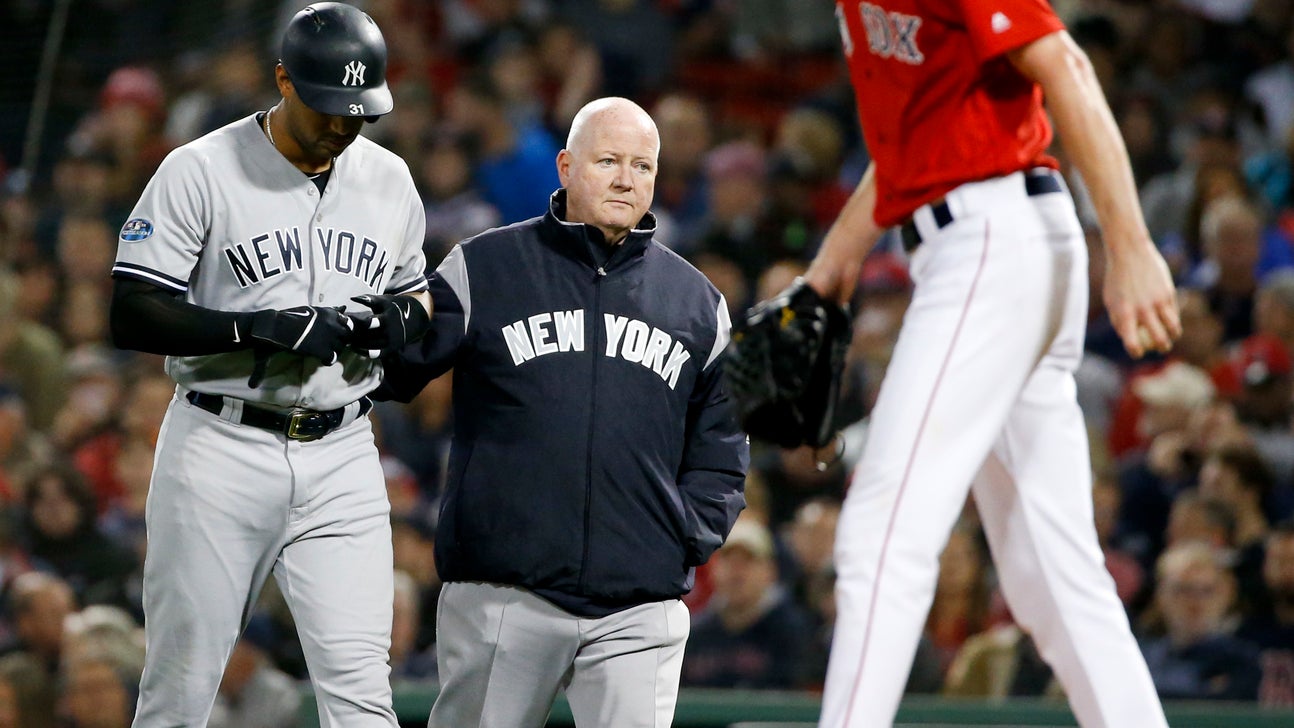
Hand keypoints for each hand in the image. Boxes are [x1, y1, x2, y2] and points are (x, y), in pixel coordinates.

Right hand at [248, 306, 353, 364]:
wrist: (278, 327)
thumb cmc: (291, 317)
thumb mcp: (313, 310)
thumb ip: (328, 313)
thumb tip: (341, 309)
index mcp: (330, 313)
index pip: (347, 322)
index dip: (343, 329)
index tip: (338, 333)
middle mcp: (333, 324)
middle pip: (347, 336)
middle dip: (342, 340)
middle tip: (333, 345)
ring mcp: (329, 338)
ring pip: (341, 347)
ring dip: (335, 351)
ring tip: (327, 353)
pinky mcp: (322, 350)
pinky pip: (332, 358)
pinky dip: (328, 360)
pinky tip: (322, 360)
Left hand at [346, 294, 430, 357]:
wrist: (416, 318)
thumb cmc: (395, 307)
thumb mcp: (385, 300)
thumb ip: (369, 299)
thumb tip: (353, 298)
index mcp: (387, 318)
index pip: (367, 323)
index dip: (354, 323)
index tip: (344, 321)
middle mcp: (389, 331)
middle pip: (366, 335)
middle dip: (353, 333)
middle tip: (343, 330)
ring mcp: (390, 341)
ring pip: (369, 345)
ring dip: (356, 342)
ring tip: (347, 338)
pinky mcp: (391, 348)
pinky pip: (376, 354)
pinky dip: (365, 352)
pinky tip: (356, 348)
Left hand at [1103, 241, 1181, 358]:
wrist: (1129, 252)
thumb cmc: (1117, 279)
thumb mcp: (1111, 300)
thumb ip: (1119, 320)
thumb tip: (1129, 338)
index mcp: (1124, 314)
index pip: (1132, 342)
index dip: (1136, 351)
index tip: (1137, 352)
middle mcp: (1142, 310)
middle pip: (1159, 338)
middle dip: (1161, 348)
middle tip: (1160, 349)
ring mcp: (1158, 301)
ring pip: (1173, 328)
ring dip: (1173, 336)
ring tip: (1170, 337)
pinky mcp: (1169, 292)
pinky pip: (1175, 312)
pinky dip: (1174, 319)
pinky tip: (1170, 320)